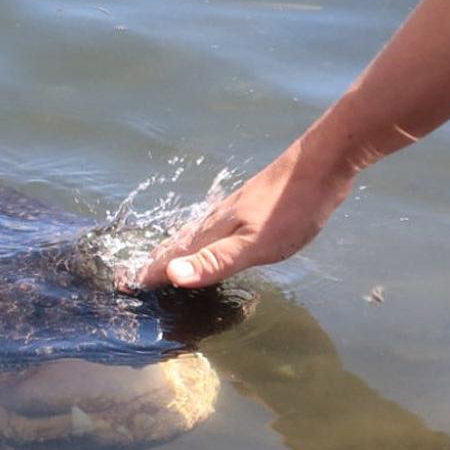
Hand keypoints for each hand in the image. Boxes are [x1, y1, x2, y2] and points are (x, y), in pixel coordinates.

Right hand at [122, 142, 354, 289]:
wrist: (322, 164)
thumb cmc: (291, 207)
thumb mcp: (255, 243)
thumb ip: (214, 261)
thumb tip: (171, 275)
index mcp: (212, 231)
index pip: (173, 257)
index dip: (152, 272)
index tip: (127, 285)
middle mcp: (215, 220)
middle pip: (178, 244)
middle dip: (157, 262)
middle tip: (136, 277)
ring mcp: (233, 212)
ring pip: (195, 235)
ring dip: (176, 251)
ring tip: (164, 262)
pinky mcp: (249, 208)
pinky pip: (213, 230)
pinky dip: (200, 240)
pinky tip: (209, 238)